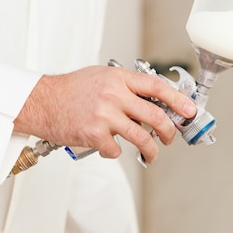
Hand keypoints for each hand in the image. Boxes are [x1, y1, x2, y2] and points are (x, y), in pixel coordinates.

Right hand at [14, 65, 196, 163]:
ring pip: (142, 137)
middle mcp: (114, 96)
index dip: (178, 99)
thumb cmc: (70, 91)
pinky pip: (116, 150)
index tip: (189, 110)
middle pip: (155, 115)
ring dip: (151, 150)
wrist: (42, 102)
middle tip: (169, 137)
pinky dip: (116, 152)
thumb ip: (125, 87)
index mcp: (118, 79)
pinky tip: (109, 148)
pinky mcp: (95, 135)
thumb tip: (151, 102)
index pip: (156, 87)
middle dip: (168, 130)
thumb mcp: (101, 78)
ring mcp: (105, 116)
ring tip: (150, 155)